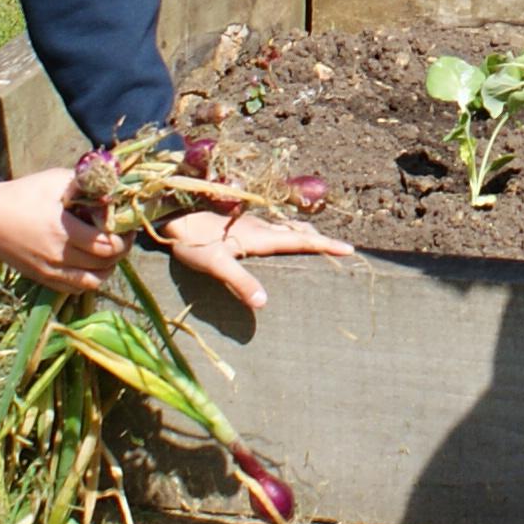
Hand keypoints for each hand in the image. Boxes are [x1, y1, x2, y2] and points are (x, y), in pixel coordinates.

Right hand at [0, 168, 123, 295]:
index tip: (127, 225)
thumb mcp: (55, 180)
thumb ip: (86, 185)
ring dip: (107, 268)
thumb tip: (115, 189)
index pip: (107, 245)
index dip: (124, 237)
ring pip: (92, 283)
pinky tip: (92, 263)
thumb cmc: (23, 194)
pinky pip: (75, 288)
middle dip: (121, 251)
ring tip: (110, 252)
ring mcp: (49, 271)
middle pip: (104, 265)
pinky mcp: (42, 278)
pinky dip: (89, 279)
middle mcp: (57, 255)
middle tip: (124, 236)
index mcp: (62, 230)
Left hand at [157, 204, 353, 309]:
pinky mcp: (242, 224)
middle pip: (299, 232)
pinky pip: (276, 227)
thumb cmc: (193, 243)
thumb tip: (264, 303)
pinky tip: (282, 237)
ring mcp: (252, 224)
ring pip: (287, 227)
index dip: (326, 245)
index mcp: (261, 237)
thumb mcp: (216, 265)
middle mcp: (261, 227)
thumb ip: (240, 281)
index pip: (300, 241)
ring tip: (318, 242)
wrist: (173, 219)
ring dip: (306, 234)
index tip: (349, 249)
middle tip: (342, 248)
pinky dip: (290, 232)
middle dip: (322, 240)